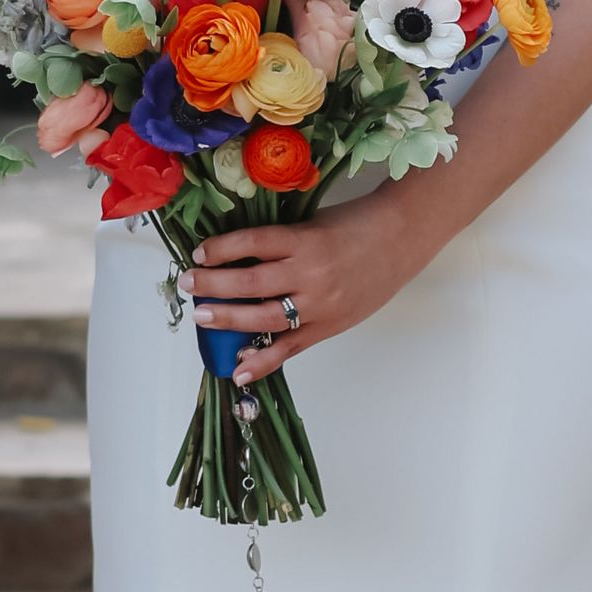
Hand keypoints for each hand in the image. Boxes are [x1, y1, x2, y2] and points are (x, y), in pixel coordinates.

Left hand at [188, 198, 400, 384]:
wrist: (403, 238)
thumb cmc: (357, 224)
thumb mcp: (314, 222)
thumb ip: (281, 241)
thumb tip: (237, 255)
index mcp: (304, 240)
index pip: (250, 244)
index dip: (219, 250)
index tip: (198, 253)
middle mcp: (310, 273)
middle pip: (250, 284)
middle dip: (213, 286)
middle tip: (188, 284)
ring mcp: (320, 304)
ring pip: (264, 318)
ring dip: (228, 320)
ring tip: (202, 317)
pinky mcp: (329, 326)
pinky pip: (291, 348)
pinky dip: (263, 362)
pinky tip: (238, 370)